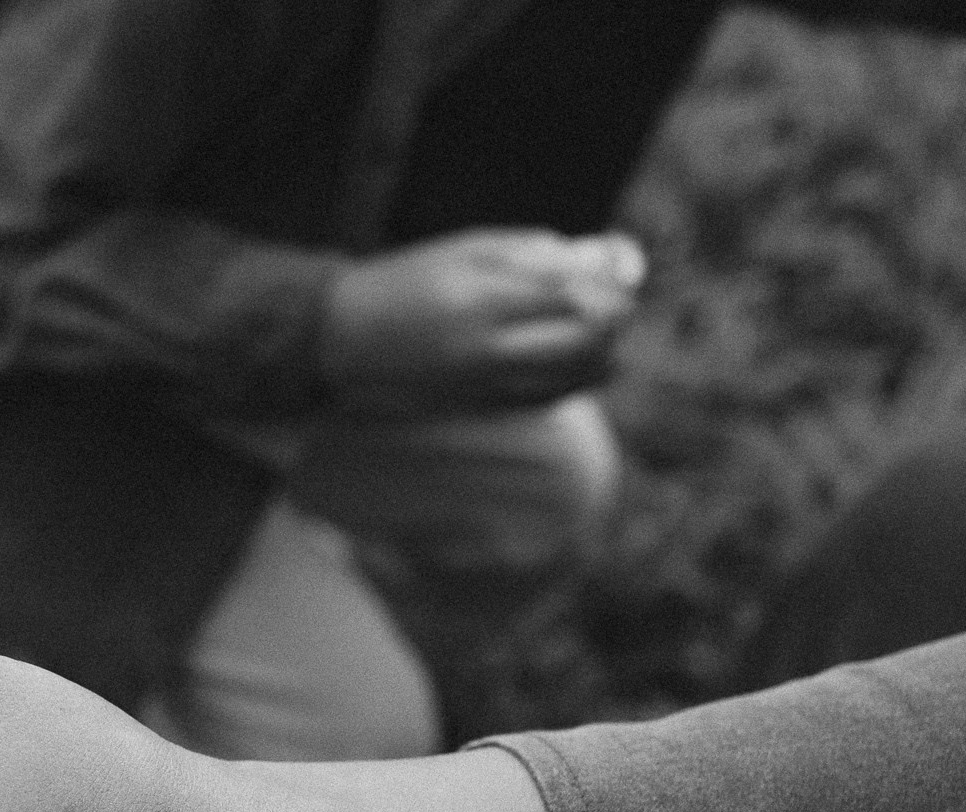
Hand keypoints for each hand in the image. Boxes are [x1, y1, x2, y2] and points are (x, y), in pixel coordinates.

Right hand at [319, 230, 644, 414]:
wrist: (345, 337)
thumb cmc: (407, 281)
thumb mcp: (467, 249)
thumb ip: (535, 255)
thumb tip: (600, 260)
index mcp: (484, 299)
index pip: (579, 303)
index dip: (614, 291)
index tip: (620, 278)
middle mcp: (489, 349)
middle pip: (588, 346)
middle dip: (615, 324)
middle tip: (614, 305)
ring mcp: (488, 385)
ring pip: (577, 379)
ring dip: (601, 354)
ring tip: (593, 330)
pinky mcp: (484, 407)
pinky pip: (552, 397)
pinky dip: (573, 377)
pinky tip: (565, 357)